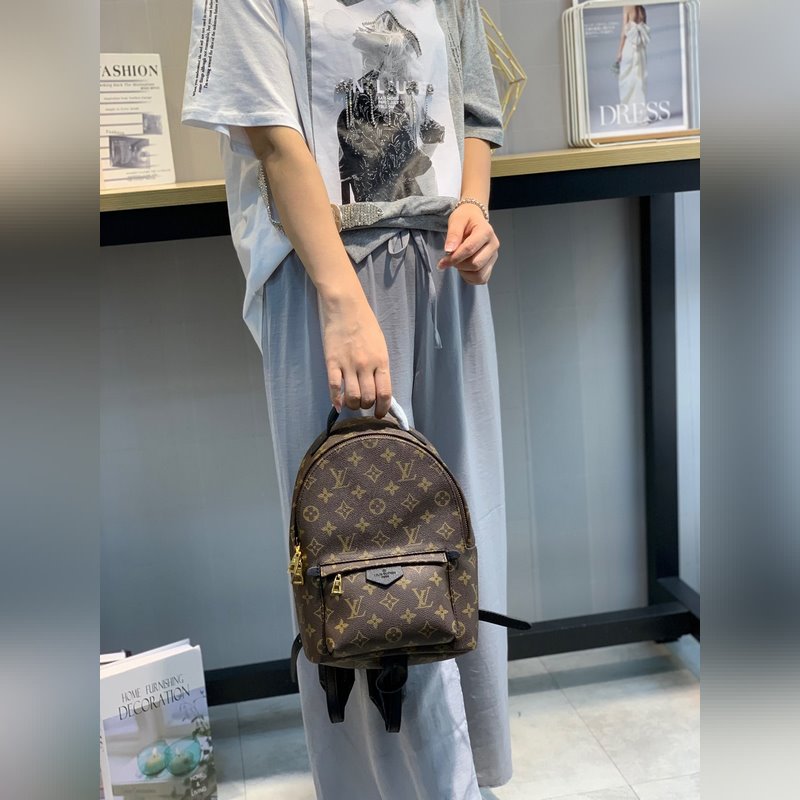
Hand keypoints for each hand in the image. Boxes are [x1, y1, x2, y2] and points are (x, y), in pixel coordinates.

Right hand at [319, 292, 391, 417]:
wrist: (346, 307)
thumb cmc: (366, 324)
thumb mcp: (380, 346)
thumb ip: (380, 367)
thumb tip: (380, 388)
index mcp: (381, 361)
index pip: (385, 393)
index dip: (383, 409)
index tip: (380, 414)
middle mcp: (366, 366)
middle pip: (368, 398)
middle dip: (367, 407)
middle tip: (364, 405)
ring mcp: (348, 365)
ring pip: (352, 397)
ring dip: (353, 405)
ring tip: (352, 403)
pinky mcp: (332, 362)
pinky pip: (334, 387)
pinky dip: (336, 399)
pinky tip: (337, 404)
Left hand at [437, 203, 499, 284]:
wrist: (473, 219)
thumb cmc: (465, 219)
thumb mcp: (456, 220)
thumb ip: (453, 234)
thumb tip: (449, 250)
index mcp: (486, 231)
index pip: (469, 249)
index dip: (454, 258)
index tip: (442, 262)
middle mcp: (493, 245)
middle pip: (475, 264)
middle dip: (459, 265)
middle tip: (450, 259)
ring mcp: (494, 256)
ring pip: (479, 275)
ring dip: (464, 272)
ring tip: (458, 263)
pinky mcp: (491, 265)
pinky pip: (482, 279)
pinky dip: (470, 278)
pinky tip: (464, 269)